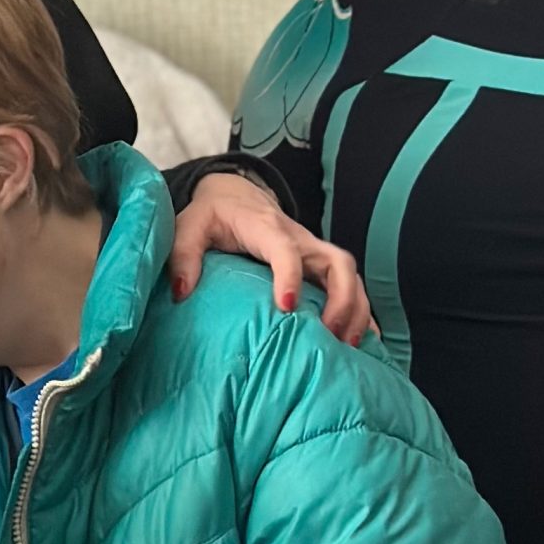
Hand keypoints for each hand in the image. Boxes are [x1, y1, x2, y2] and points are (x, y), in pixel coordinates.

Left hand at [171, 174, 373, 343]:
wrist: (235, 196)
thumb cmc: (212, 216)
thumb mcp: (189, 227)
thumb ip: (183, 255)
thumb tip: (180, 292)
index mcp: (267, 228)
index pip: (286, 250)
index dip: (290, 276)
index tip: (287, 308)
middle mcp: (300, 240)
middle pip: (338, 263)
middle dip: (341, 299)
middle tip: (330, 336)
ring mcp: (314, 253)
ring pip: (350, 276)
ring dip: (356, 310)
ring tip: (348, 347)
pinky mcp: (320, 266)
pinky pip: (350, 286)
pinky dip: (361, 312)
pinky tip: (363, 342)